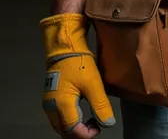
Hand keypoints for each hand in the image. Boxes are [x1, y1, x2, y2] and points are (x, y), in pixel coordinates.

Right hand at [40, 13, 115, 135]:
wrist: (65, 47)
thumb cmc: (79, 64)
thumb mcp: (93, 84)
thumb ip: (100, 106)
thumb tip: (108, 124)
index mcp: (61, 106)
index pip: (73, 130)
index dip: (87, 134)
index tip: (100, 128)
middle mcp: (51, 108)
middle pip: (65, 131)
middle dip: (80, 132)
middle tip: (96, 125)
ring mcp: (49, 104)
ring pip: (60, 125)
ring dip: (74, 127)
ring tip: (90, 120)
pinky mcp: (50, 98)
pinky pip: (58, 117)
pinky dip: (69, 120)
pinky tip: (81, 113)